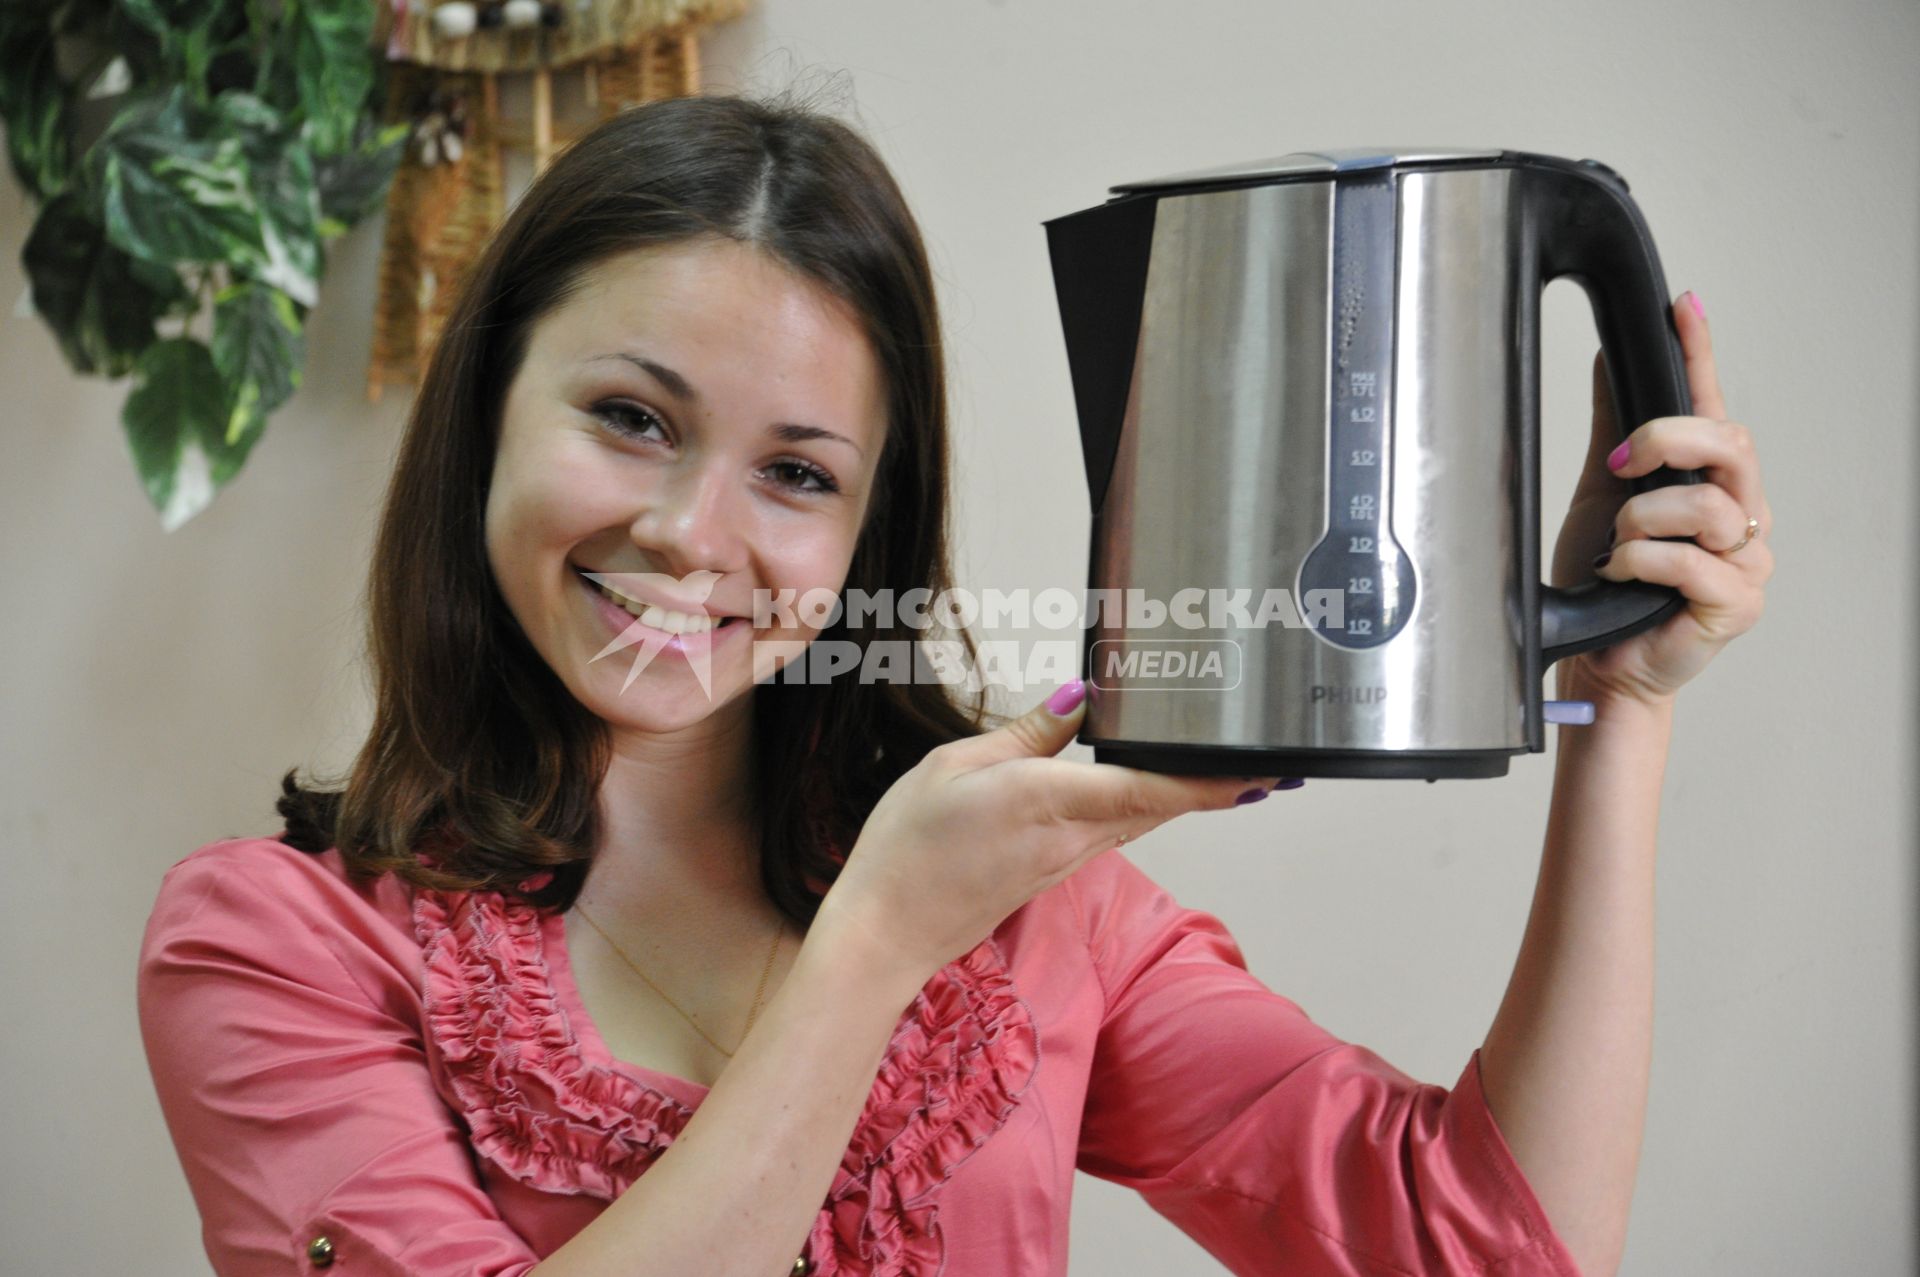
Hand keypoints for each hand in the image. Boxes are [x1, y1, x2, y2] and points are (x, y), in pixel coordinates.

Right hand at [812, 681, 1284, 979]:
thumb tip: (1079, 699)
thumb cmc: (907, 848)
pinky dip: (1146, 807)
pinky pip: (1113, 832)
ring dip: (1189, 796)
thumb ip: (1026, 734)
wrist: (885, 934)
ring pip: (1144, 821)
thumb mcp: (953, 766)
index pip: (1154, 787)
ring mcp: (1066, 862)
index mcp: (1051, 802)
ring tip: (1233, 768)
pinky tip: (1150, 786)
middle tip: (1275, 761)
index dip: (1217, 780)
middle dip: (1223, 786)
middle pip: (1165, 807)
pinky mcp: (1052, 873)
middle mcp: (1073, 838)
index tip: (1267, 769)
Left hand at [1548, 292, 1773, 708]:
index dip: (1700, 354)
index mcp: (1712, 480)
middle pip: (1730, 444)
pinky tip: (1619, 573)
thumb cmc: (1607, 584)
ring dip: (1641, 520)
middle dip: (1667, 440)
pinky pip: (1691, 561)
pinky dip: (1640, 561)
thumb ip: (1615, 433)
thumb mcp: (1602, 495)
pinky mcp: (1738, 602)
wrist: (1600, 659)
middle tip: (1619, 461)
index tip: (1683, 306)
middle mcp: (1742, 513)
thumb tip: (1607, 361)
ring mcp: (1747, 559)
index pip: (1713, 405)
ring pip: (1707, 505)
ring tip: (1616, 546)